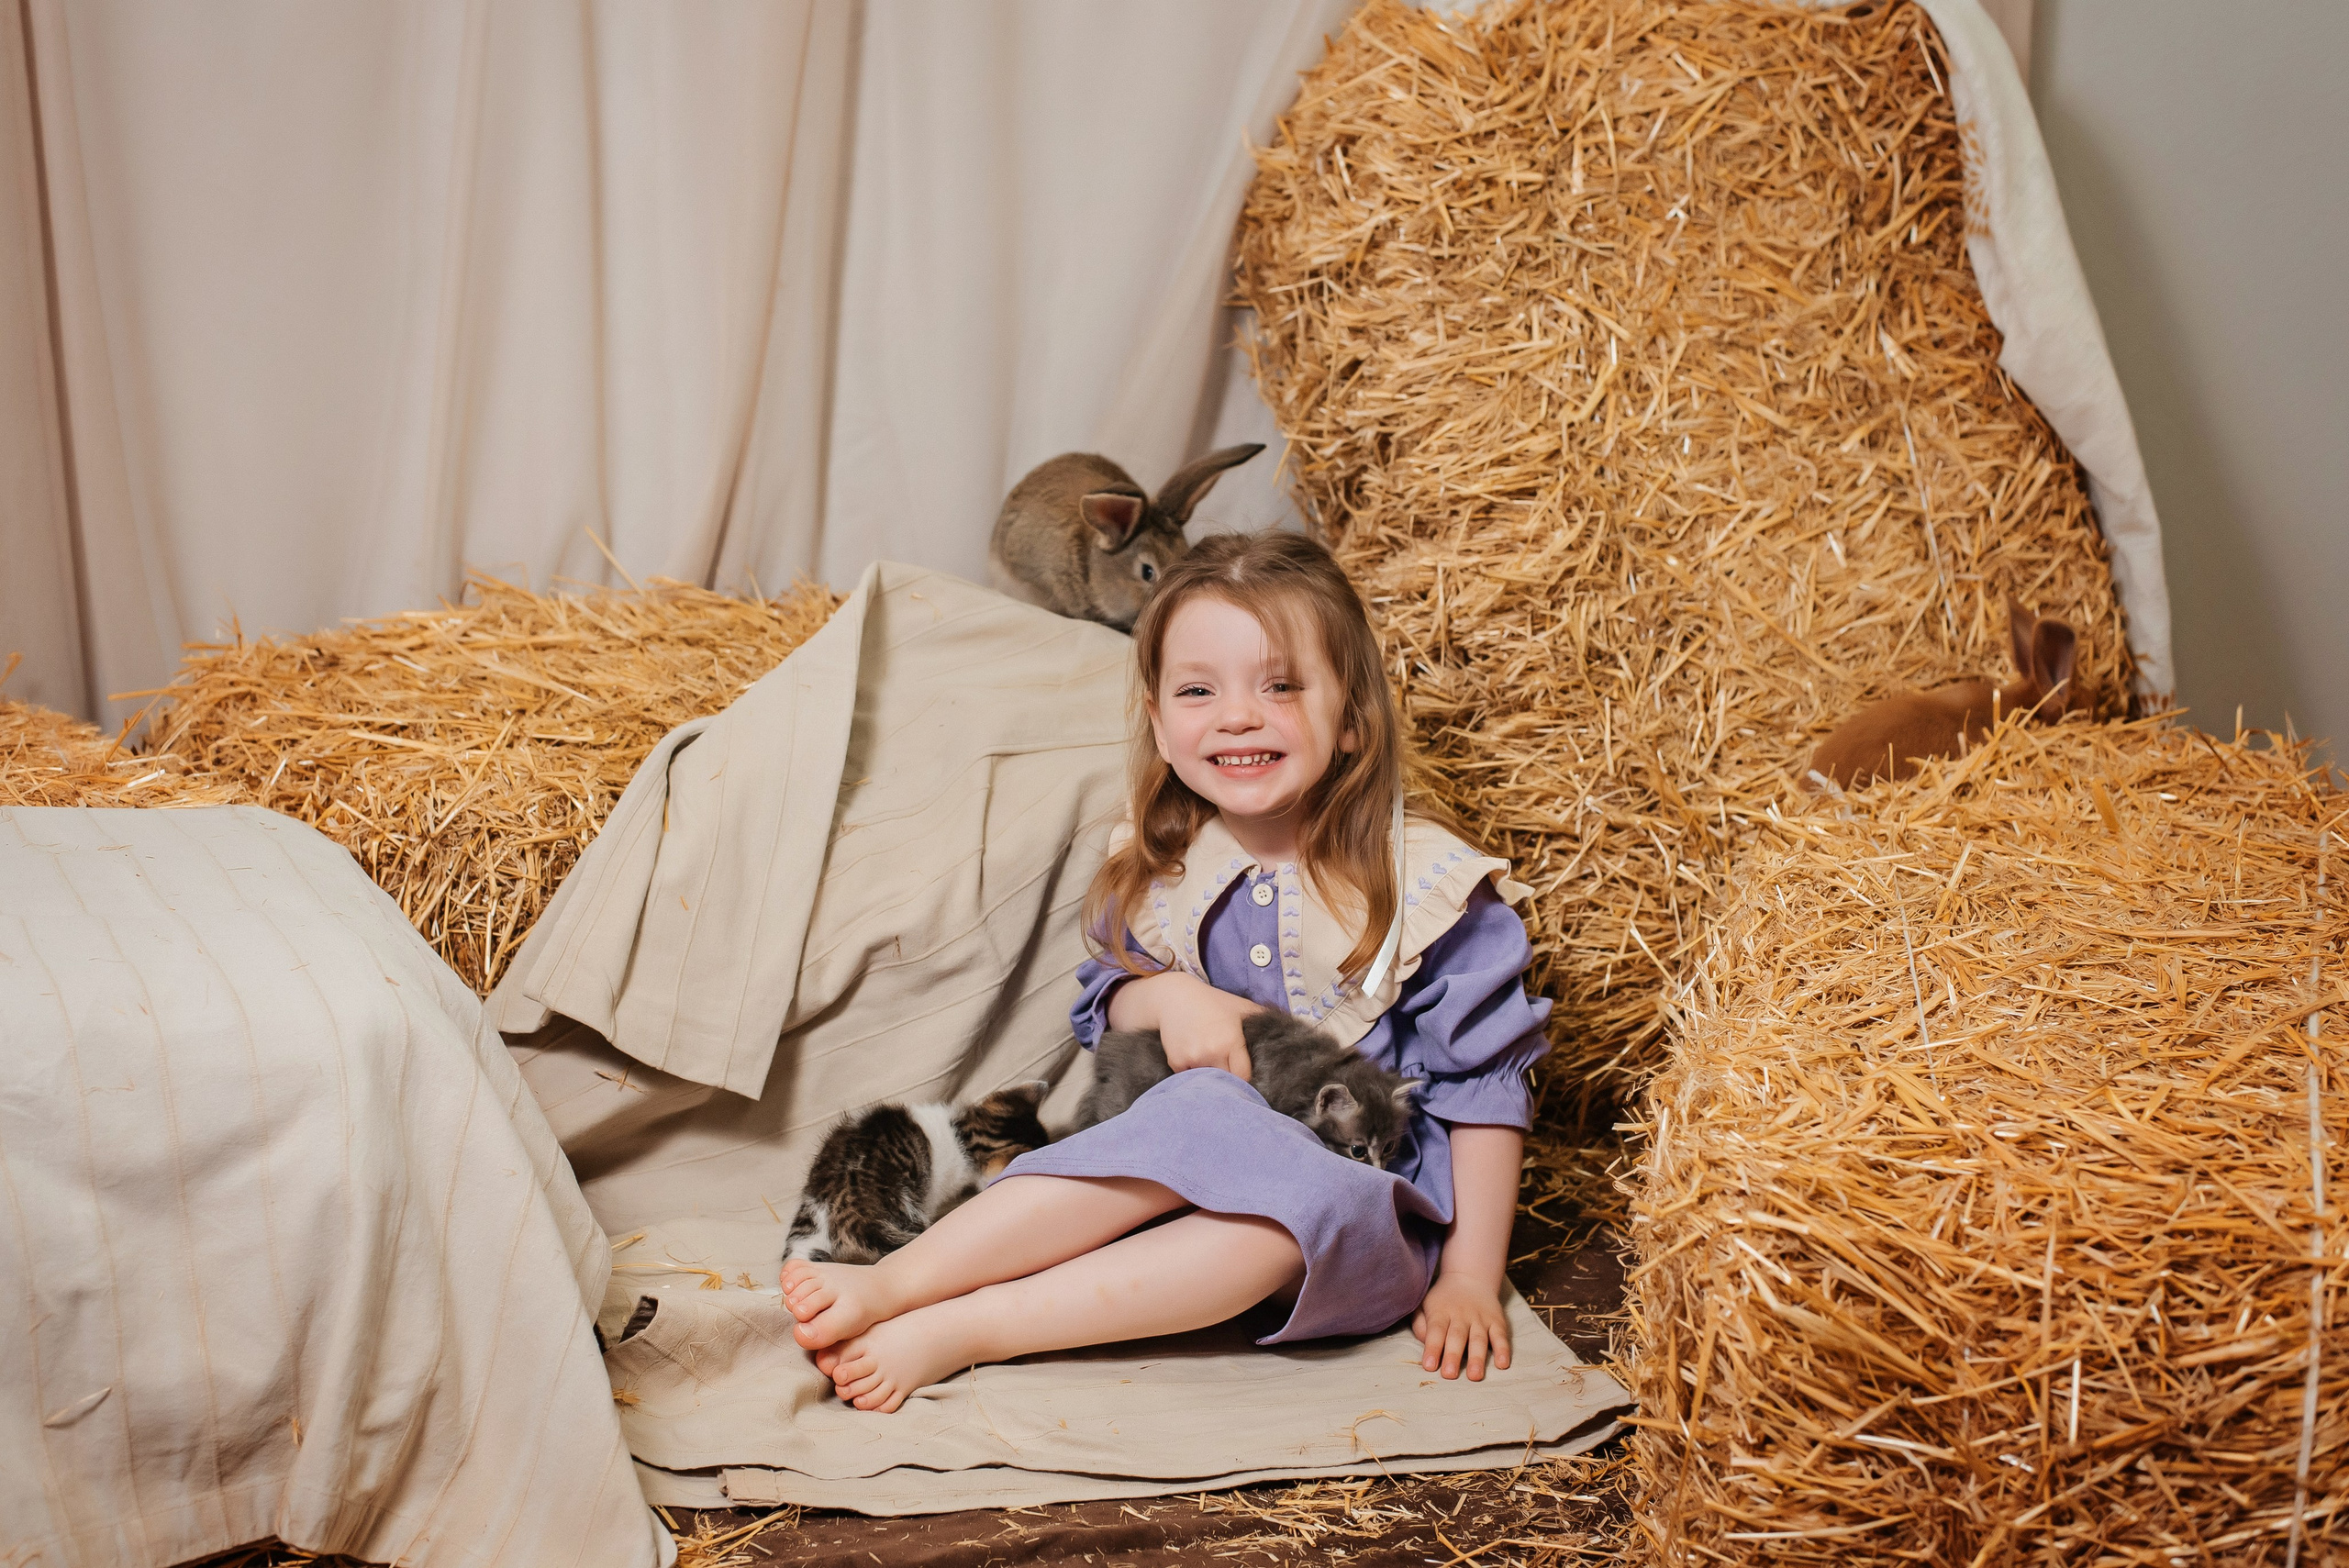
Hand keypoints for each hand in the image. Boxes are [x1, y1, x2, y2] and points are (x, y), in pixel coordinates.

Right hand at [1108, 970, 1259, 1080]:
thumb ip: (1264, 1020)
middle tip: (1234, 1080)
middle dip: (1231, 1083)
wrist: (1173, 997)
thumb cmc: (1212, 1002)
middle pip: (1228, 1084)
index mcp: (1231, 1041)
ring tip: (1214, 1069)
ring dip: (1212, 1080)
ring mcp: (1192, 1058)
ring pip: (1209, 1083)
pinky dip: (1194, 1075)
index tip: (1248, 1078)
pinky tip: (1195, 1060)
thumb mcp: (1240, 1006)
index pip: (1244, 1076)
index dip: (1247, 1079)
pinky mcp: (1177, 1062)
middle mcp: (1212, 1052)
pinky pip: (1190, 1079)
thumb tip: (1291, 1032)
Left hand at [1412, 1274, 1511, 1380]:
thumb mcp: (1425, 1305)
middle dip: (1453, 1356)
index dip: (1432, 1348)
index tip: (1429, 1366)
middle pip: (1457, 1337)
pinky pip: (1501, 1336)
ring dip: (1477, 1358)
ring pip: (1478, 1339)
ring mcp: (1480, 1319)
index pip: (1435, 1331)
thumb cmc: (1443, 1299)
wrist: (1469, 1276)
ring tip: (1475, 1376)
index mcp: (1441, 1312)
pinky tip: (1502, 1364)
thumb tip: (1425, 1343)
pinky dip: (1503, 1350)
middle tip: (1449, 1375)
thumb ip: (1421, 1324)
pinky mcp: (1497, 1321)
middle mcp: (1461, 1315)